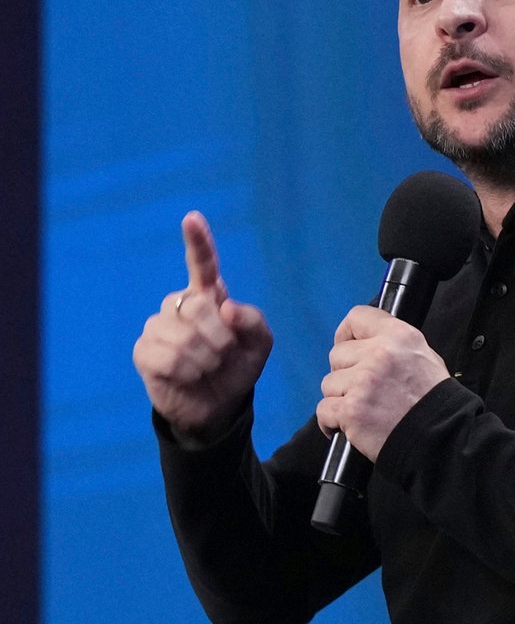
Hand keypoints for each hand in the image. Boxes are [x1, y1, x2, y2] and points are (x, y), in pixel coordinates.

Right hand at [133, 211, 272, 442]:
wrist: (219, 405)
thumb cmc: (239, 366)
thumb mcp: (260, 343)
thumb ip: (253, 320)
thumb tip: (226, 308)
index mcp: (210, 295)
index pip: (203, 263)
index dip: (198, 241)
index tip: (192, 218)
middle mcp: (181, 304)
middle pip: (198, 306)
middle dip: (220, 337)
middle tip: (224, 354)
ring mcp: (159, 326)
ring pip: (182, 336)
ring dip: (204, 359)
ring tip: (207, 367)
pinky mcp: (144, 350)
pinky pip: (167, 357)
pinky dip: (186, 371)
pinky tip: (189, 376)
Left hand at [317, 306, 449, 460]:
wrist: (440, 437)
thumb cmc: (433, 401)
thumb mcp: (424, 356)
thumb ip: (393, 344)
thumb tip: (366, 342)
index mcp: (398, 336)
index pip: (357, 317)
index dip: (348, 333)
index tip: (349, 345)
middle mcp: (379, 354)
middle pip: (337, 354)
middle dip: (345, 372)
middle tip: (362, 388)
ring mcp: (363, 382)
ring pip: (329, 383)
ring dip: (340, 397)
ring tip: (363, 409)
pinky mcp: (351, 410)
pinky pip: (324, 409)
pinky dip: (331, 421)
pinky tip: (349, 426)